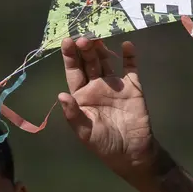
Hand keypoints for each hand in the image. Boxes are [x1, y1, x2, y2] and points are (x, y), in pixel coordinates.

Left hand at [58, 35, 155, 175]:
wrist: (132, 152)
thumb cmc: (104, 144)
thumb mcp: (85, 132)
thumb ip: (73, 114)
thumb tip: (60, 95)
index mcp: (81, 95)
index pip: (73, 72)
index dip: (70, 57)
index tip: (67, 41)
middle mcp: (96, 86)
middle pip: (89, 62)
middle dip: (85, 49)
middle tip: (84, 38)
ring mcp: (115, 85)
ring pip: (106, 61)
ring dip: (102, 49)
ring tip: (97, 38)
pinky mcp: (132, 87)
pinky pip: (130, 68)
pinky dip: (130, 56)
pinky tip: (127, 45)